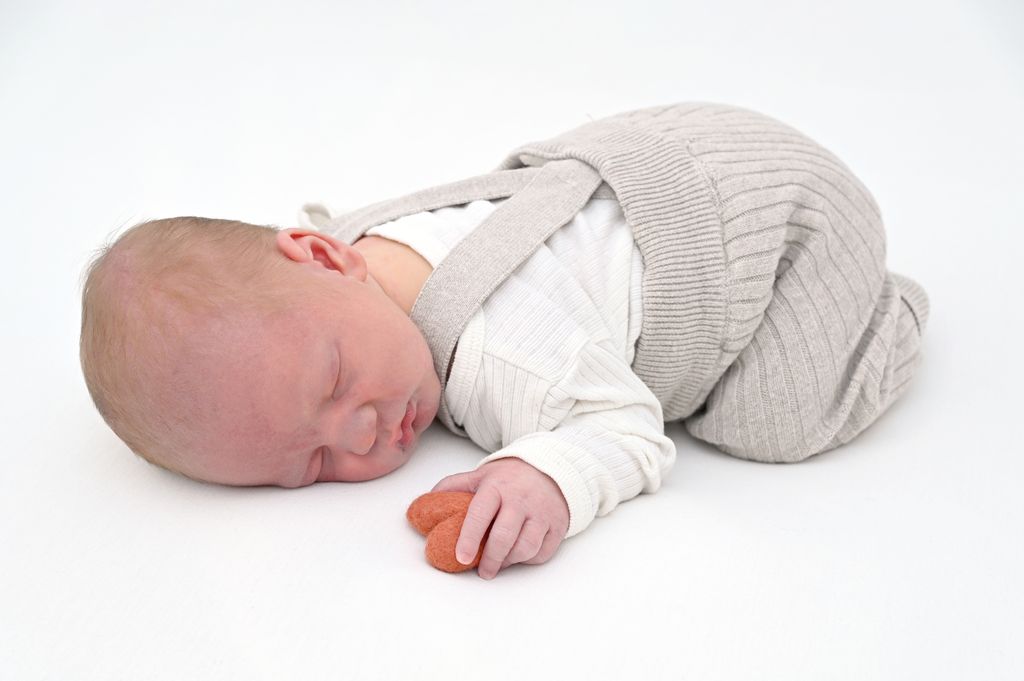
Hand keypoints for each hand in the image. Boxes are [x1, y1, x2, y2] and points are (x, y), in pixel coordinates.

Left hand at [430, 457, 569, 579]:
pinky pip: (542, 551)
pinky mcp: (557, 525)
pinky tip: (519, 554)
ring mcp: (542, 512)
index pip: (480, 514)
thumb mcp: (481, 475)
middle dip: (490, 560)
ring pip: (525, 547)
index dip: (469, 538)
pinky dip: (529, 559)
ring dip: (509, 561)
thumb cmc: (510, 477)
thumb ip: (454, 486)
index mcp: (496, 486)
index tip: (461, 557)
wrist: (550, 467)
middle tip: (482, 571)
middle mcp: (520, 499)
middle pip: (504, 537)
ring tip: (500, 562)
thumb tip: (425, 503)